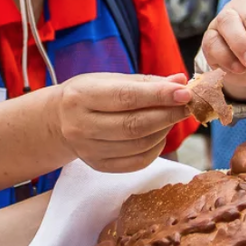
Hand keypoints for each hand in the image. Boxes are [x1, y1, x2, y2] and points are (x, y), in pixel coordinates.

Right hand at [50, 73, 191, 172]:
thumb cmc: (89, 95)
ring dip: (164, 130)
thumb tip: (180, 82)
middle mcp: (81, 126)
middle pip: (134, 125)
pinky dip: (155, 148)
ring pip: (138, 145)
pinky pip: (137, 162)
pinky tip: (159, 134)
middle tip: (187, 105)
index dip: (159, 96)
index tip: (185, 92)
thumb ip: (146, 82)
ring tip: (172, 116)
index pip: (126, 97)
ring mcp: (88, 150)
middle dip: (167, 115)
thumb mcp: (110, 80)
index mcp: (82, 97)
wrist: (58, 120)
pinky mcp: (99, 166)